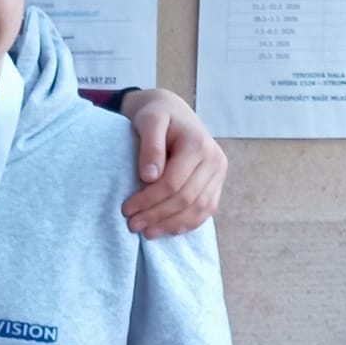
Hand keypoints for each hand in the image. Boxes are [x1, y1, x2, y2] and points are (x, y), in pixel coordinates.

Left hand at [119, 88, 226, 237]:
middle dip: (157, 215)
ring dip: (171, 225)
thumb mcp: (149, 121)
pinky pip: (205, 210)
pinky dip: (186, 224)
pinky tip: (166, 230)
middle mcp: (214, 160)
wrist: (173, 112)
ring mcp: (219, 173)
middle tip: (132, 224)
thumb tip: (149, 177)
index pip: (173, 183)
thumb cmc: (156, 116)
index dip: (148, 200)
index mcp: (198, 144)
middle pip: (186, 199)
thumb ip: (150, 146)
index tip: (126, 209)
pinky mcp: (217, 183)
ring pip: (198, 209)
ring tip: (147, 232)